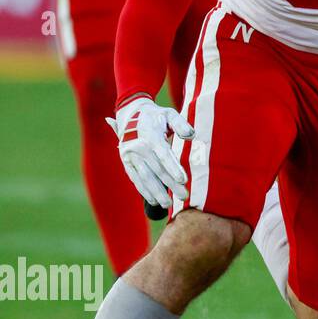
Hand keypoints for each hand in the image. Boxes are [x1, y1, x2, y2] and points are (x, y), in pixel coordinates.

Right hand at [105, 96, 194, 210]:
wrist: (130, 114)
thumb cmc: (156, 116)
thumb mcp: (169, 114)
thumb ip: (180, 124)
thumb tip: (191, 135)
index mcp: (150, 136)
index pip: (163, 155)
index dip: (173, 168)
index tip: (184, 180)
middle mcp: (138, 148)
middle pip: (156, 169)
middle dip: (170, 184)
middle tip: (184, 196)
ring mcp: (130, 156)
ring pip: (145, 177)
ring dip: (156, 192)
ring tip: (169, 204)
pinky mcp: (126, 162)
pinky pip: (135, 178)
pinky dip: (144, 190)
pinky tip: (154, 200)